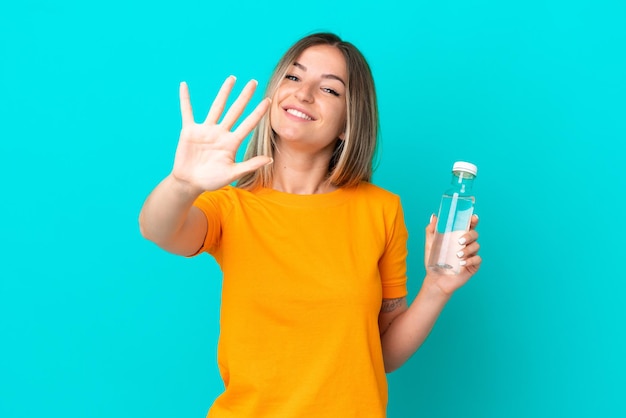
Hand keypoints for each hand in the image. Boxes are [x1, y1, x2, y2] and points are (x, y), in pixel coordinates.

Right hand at [171, 76, 271, 193]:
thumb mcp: (233, 173)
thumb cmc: (212, 180)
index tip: (268, 100)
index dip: (258, 113)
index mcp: (232, 142)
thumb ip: (250, 165)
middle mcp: (221, 133)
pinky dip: (185, 99)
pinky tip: (184, 85)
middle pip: (235, 111)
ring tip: (232, 78)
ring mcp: (206, 130)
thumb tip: (270, 160)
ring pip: (217, 107)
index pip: (248, 124)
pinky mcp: (190, 131)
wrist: (190, 183)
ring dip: (224, 92)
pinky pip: (187, 112)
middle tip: (254, 81)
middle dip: (244, 96)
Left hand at [423, 214, 481, 295]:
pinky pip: (477, 260)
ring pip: (476, 246)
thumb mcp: (430, 244)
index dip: (473, 220)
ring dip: (468, 249)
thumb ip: (431, 230)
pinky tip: (462, 263)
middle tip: (459, 241)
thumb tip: (434, 216)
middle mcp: (466, 244)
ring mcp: (471, 255)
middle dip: (469, 236)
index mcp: (458, 237)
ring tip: (457, 255)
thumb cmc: (433, 261)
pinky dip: (470, 260)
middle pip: (474, 234)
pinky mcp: (473, 265)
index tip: (473, 218)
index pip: (469, 226)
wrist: (435, 279)